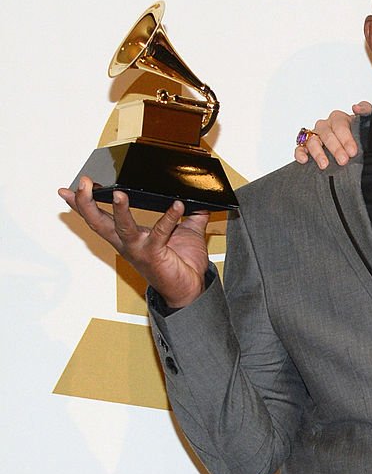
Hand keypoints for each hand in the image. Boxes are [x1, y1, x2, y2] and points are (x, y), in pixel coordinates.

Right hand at [58, 176, 210, 307]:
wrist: (191, 288)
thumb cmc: (182, 263)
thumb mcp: (186, 232)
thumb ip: (192, 214)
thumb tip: (201, 198)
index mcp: (128, 236)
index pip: (100, 218)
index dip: (83, 204)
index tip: (69, 189)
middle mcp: (128, 243)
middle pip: (99, 222)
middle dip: (87, 203)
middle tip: (82, 185)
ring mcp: (139, 249)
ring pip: (122, 228)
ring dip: (119, 211)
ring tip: (118, 193)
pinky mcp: (155, 254)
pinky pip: (161, 233)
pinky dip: (169, 218)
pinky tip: (177, 205)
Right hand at [294, 101, 371, 168]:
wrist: (354, 147)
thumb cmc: (359, 133)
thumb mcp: (366, 121)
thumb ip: (365, 110)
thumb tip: (355, 107)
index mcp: (338, 118)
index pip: (340, 125)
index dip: (346, 138)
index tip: (353, 151)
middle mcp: (325, 126)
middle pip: (327, 134)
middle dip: (335, 148)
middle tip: (343, 160)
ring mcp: (315, 136)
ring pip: (312, 141)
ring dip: (318, 153)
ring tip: (325, 165)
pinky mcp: (306, 147)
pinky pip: (300, 148)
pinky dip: (300, 153)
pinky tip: (304, 160)